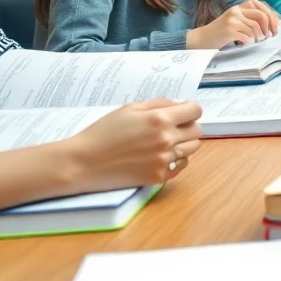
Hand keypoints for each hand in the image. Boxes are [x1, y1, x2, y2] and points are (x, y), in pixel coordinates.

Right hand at [62, 98, 202, 190]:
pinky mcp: (159, 176)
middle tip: (172, 126)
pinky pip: (181, 165)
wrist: (84, 162)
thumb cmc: (103, 132)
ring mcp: (164, 160)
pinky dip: (176, 160)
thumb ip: (158, 103)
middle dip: (187, 125)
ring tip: (164, 141)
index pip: (195, 111)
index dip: (190, 109)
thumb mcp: (129, 108)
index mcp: (160, 119)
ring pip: (192, 148)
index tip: (182, 112)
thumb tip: (181, 104)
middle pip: (196, 130)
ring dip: (183, 143)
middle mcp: (166, 139)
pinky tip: (161, 155)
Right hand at [187, 3, 275, 48]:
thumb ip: (249, 19)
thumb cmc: (221, 32)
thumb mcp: (235, 21)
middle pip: (261, 15)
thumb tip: (273, 24)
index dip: (271, 16)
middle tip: (269, 36)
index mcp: (238, 7)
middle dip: (269, 27)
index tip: (275, 27)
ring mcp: (232, 20)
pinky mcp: (229, 30)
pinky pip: (247, 37)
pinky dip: (248, 42)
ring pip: (255, 28)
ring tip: (252, 41)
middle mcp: (235, 11)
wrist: (202, 39)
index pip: (260, 6)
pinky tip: (242, 43)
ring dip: (257, 37)